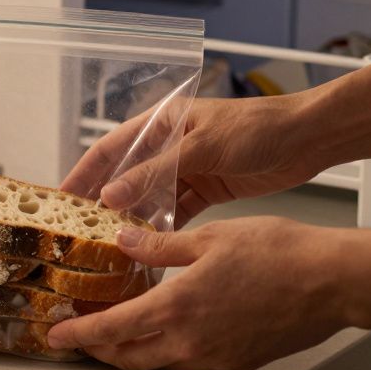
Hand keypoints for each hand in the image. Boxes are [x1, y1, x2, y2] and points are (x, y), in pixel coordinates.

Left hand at [46, 217, 349, 369]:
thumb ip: (161, 245)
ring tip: (122, 328)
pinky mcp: (239, 359)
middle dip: (101, 350)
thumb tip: (124, 240)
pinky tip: (174, 325)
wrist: (331, 282)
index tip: (57, 334)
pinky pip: (192, 358)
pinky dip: (170, 347)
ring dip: (135, 350)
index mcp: (178, 307)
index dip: (79, 333)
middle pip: (130, 358)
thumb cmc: (278, 253)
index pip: (112, 329)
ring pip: (161, 361)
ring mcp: (217, 355)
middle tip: (83, 335)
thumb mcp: (210, 237)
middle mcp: (192, 341)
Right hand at [62, 93, 329, 227]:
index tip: (62, 196)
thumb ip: (155, 172)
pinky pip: (177, 211)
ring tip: (111, 245)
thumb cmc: (258, 127)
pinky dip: (164, 228)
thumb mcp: (201, 147)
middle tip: (80, 229)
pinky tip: (150, 248)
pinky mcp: (208, 189)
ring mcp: (190, 168)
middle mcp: (172, 144)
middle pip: (127, 175)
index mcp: (164, 121)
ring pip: (151, 197)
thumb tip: (111, 195)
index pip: (112, 147)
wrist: (308, 139)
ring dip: (134, 219)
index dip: (85, 171)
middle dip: (105, 202)